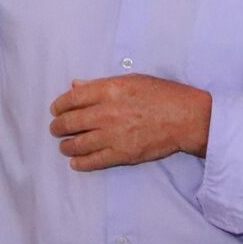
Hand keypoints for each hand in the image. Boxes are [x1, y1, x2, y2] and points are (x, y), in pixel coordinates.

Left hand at [48, 75, 211, 171]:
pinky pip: (92, 162)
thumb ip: (101, 84)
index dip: (59, 106)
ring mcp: (113, 135)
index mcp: (108, 90)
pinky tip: (76, 161)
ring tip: (65, 146)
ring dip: (66, 146)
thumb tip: (75, 86)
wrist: (186, 118)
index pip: (71, 99)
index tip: (56, 110)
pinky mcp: (121, 154)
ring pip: (76, 144)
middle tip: (57, 130)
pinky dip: (80, 162)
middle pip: (69, 122)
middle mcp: (106, 112)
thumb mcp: (131, 81)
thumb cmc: (162, 95)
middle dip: (58, 127)